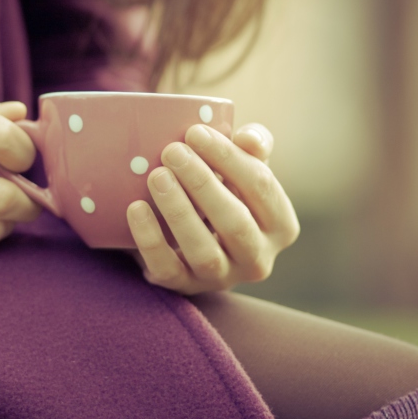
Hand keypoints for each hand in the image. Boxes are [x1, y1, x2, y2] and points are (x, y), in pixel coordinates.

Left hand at [126, 123, 298, 294]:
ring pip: (204, 252)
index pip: (261, 186)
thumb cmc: (224, 191)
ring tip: (156, 176)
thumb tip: (249, 139)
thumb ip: (253, 147)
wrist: (192, 235)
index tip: (194, 131)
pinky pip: (167, 268)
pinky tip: (136, 208)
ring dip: (179, 212)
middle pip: (235, 222)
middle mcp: (258, 259)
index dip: (229, 157)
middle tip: (171, 151)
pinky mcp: (185, 286)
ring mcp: (222, 278)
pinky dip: (150, 239)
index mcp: (281, 224)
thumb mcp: (243, 168)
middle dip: (202, 184)